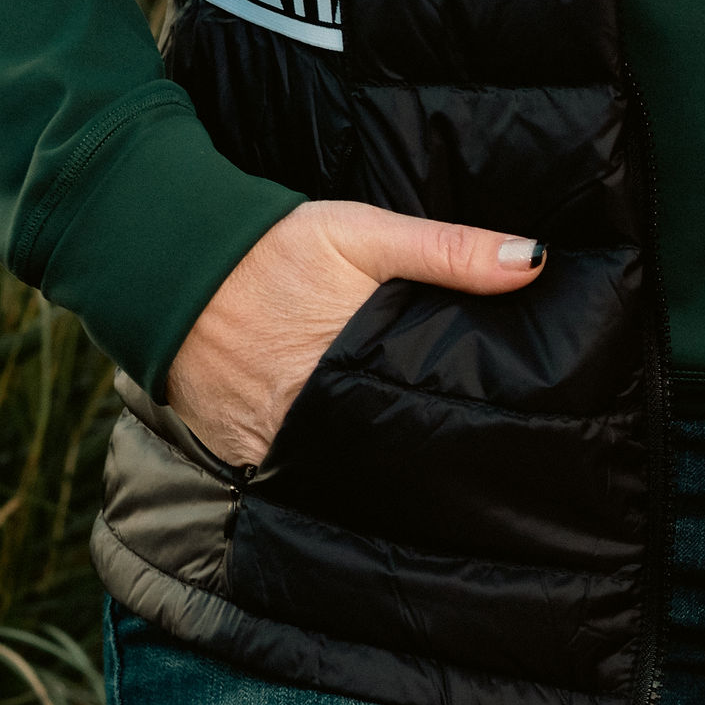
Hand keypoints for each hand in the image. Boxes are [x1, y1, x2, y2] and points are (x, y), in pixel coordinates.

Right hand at [163, 201, 546, 468]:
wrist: (172, 262)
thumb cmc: (276, 244)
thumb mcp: (366, 232)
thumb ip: (449, 250)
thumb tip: (532, 262)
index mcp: (351, 361)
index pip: (422, 414)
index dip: (458, 429)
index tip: (494, 440)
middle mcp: (309, 414)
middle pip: (383, 451)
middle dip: (417, 454)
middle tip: (462, 465)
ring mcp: (270, 442)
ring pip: (337, 469)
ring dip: (367, 466)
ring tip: (409, 470)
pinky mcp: (238, 452)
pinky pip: (289, 473)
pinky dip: (313, 467)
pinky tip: (342, 462)